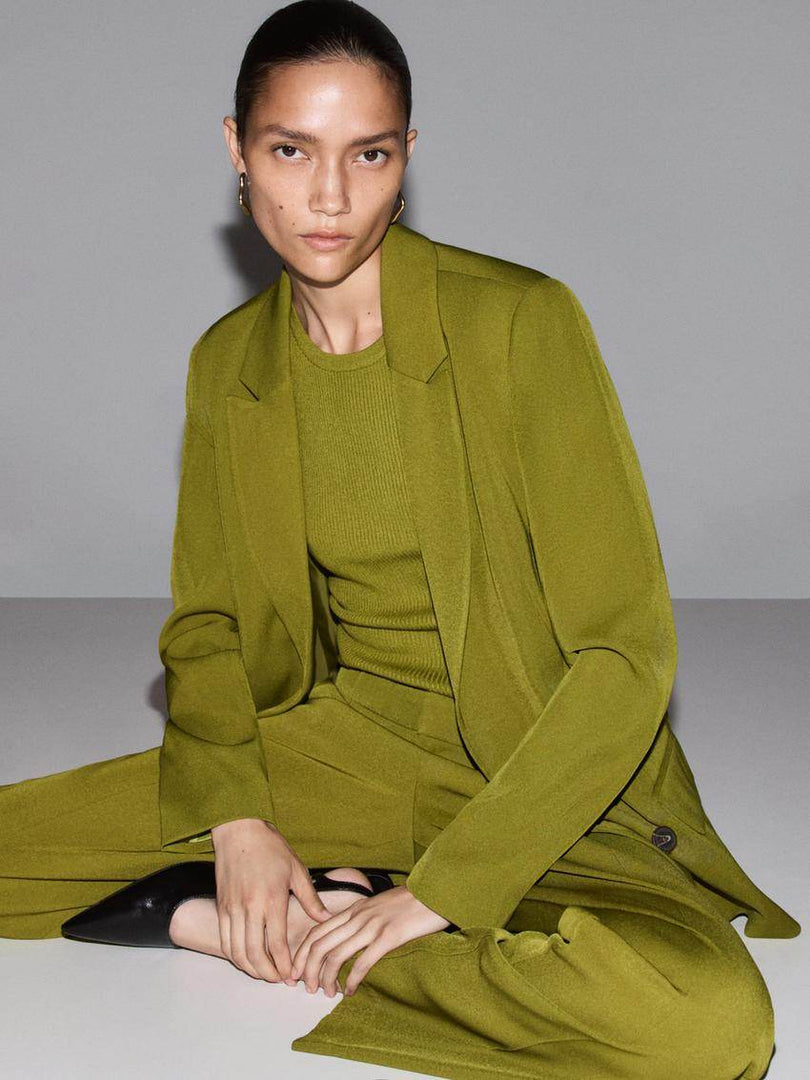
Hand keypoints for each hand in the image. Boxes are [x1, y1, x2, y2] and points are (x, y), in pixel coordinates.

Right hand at [210, 818, 333, 981]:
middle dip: (268, 974)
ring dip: (251, 968)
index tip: (293, 976)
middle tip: (280, 980)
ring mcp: (232, 909)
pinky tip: (246, 959)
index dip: (285, 966)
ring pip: (237, 952)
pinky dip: (234, 955)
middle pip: (255, 955)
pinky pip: (224, 940)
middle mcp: (250, 908)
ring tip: (265, 973)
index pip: (277, 945)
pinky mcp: (221, 907)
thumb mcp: (296, 869)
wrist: (239, 830)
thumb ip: (310, 899)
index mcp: (272, 900)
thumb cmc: (270, 847)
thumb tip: (325, 919)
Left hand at [289, 883, 450, 996]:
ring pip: (336, 955)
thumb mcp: (379, 906)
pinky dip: (353, 980)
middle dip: (308, 969)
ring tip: (327, 993)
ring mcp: (372, 926)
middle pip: (320, 944)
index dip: (302, 952)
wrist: (435, 891)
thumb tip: (349, 938)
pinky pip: (363, 962)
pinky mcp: (389, 937)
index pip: (317, 930)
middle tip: (306, 987)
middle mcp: (358, 916)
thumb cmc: (410, 902)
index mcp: (354, 909)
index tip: (296, 971)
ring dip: (327, 978)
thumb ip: (362, 918)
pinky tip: (351, 991)